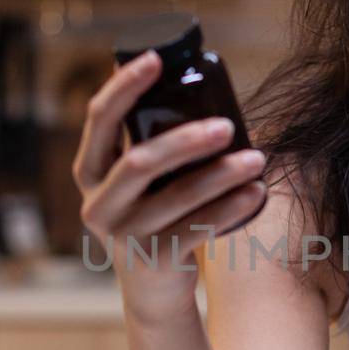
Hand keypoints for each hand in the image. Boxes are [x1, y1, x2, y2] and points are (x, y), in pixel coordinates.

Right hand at [72, 50, 267, 324]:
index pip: (99, 119)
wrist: (153, 291)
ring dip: (221, 174)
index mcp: (90, 171)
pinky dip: (232, 208)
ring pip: (177, 196)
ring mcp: (124, 235)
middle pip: (139, 161)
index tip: (156, 58)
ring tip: (258, 159)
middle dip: (185, 140)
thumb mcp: (137, 182)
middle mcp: (98, 203)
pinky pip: (198, 228)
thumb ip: (149, 142)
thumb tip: (191, 79)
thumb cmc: (153, 216)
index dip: (124, 86)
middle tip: (227, 126)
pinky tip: (257, 193)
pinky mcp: (154, 259)